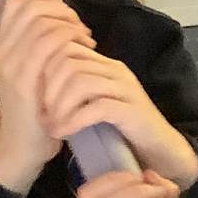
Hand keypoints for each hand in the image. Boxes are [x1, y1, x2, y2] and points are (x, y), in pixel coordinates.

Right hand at [0, 0, 95, 195]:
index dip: (46, 0)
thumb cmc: (35, 114)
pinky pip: (48, 44)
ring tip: (86, 39)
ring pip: (41, 22)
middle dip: (62, 10)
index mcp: (1, 47)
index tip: (68, 17)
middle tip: (81, 28)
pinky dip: (71, 39)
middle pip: (30, 6)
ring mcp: (11, 65)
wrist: (20, 150)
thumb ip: (40, 49)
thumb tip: (63, 22)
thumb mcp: (34, 75)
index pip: (17, 2)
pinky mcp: (24, 80)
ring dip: (70, 25)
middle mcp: (2, 51)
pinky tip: (85, 51)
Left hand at [40, 47, 197, 189]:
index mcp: (105, 64)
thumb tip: (39, 86)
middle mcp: (115, 70)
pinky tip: (64, 132)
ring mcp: (125, 89)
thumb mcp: (94, 103)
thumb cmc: (123, 130)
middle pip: (68, 60)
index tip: (37, 98)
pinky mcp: (131, 110)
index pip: (65, 47)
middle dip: (48, 88)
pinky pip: (96, 107)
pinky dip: (73, 120)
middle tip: (42, 113)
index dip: (44, 70)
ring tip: (52, 125)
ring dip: (59, 105)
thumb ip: (76, 91)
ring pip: (80, 80)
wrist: (160, 151)